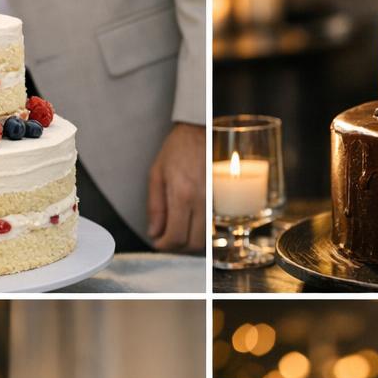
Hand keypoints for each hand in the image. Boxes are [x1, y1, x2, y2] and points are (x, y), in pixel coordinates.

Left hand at [147, 122, 205, 251]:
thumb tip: (154, 232)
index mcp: (182, 194)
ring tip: (179, 231)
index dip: (164, 245)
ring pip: (207, 240)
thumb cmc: (178, 148)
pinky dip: (203, 232)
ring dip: (191, 242)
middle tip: (167, 239)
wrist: (200, 130)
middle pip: (193, 244)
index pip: (176, 237)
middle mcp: (202, 200)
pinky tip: (193, 223)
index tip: (158, 241)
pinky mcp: (224, 199)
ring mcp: (216, 201)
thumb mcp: (157, 174)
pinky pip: (215, 226)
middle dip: (178, 247)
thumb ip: (155, 207)